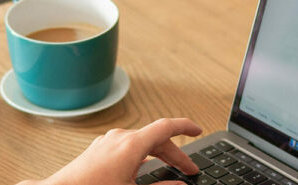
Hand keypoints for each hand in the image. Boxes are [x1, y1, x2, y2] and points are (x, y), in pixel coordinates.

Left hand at [19, 118, 201, 184]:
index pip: (166, 127)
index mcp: (131, 145)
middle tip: (189, 169)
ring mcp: (108, 141)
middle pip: (155, 137)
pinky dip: (142, 154)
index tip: (198, 130)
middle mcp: (119, 137)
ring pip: (141, 142)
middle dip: (175, 153)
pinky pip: (127, 146)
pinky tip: (144, 166)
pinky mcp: (100, 148)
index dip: (185, 127)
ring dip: (158, 154)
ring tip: (170, 168)